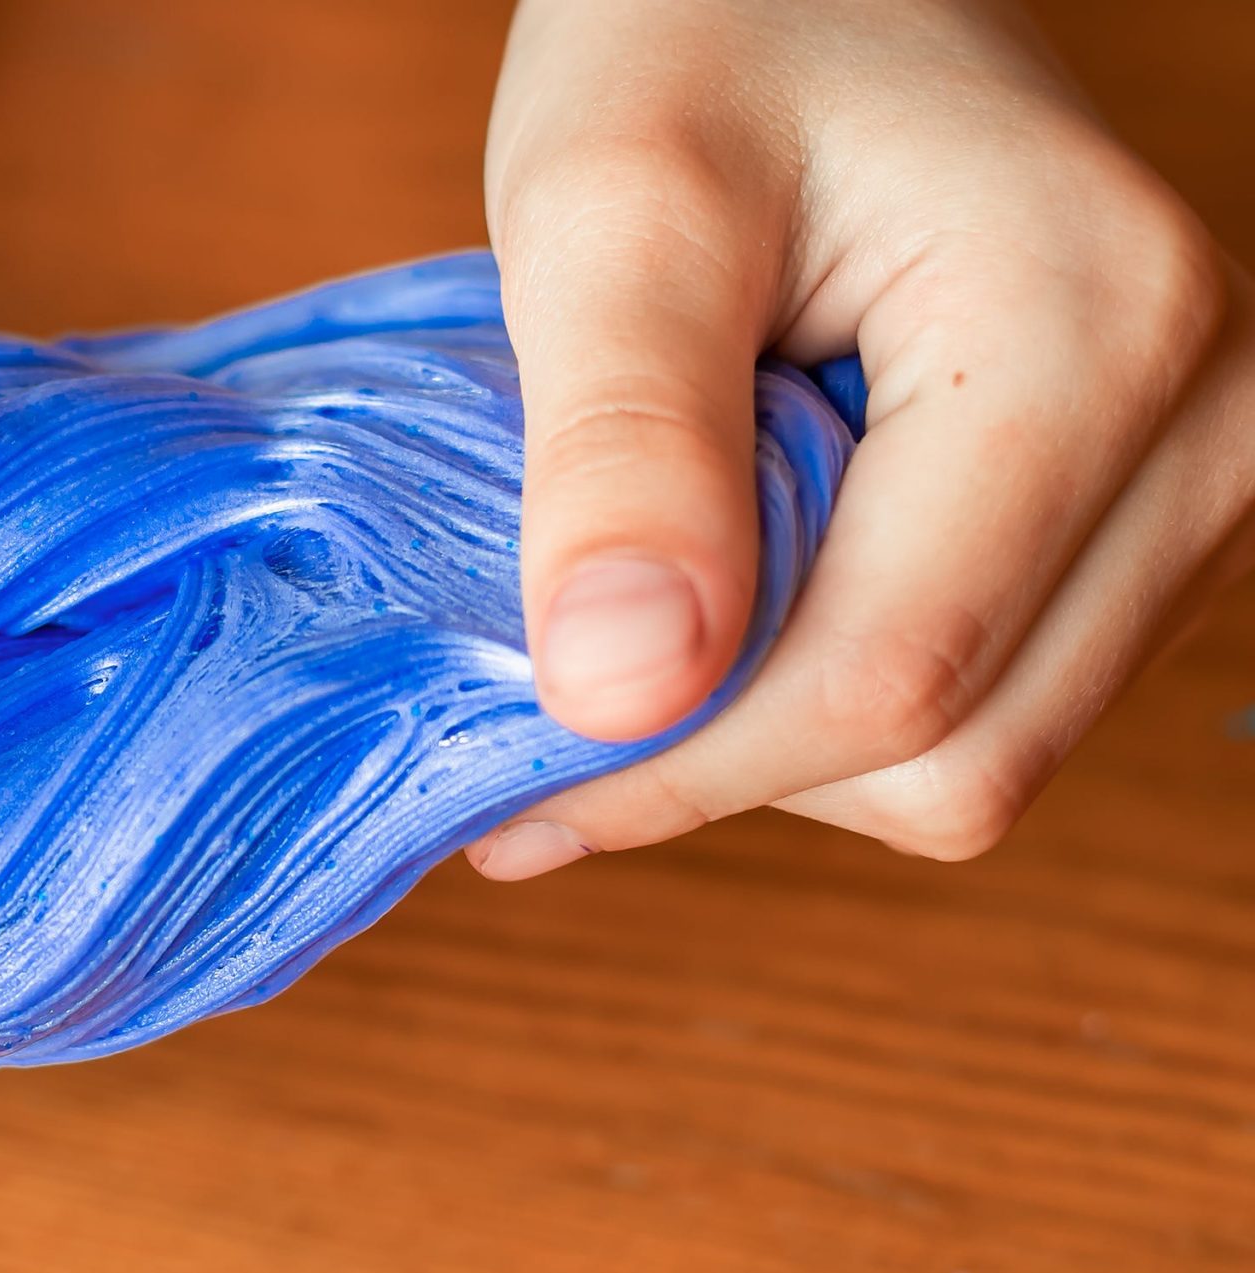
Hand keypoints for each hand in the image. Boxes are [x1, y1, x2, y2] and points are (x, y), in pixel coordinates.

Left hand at [469, 0, 1254, 877]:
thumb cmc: (703, 35)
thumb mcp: (614, 205)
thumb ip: (622, 446)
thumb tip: (619, 697)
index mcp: (1100, 335)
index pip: (891, 681)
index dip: (676, 769)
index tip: (499, 786)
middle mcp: (1209, 430)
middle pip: (954, 754)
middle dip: (725, 756)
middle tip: (545, 675)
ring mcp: (1192, 484)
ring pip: (970, 752)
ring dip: (770, 728)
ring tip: (646, 585)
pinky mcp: (1133, 522)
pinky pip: (980, 696)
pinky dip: (820, 684)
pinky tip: (723, 586)